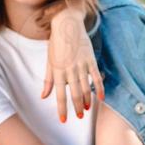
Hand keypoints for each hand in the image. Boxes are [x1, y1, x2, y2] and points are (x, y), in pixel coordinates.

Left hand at [40, 6, 105, 124]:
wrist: (67, 24)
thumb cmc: (56, 44)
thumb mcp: (49, 62)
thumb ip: (48, 81)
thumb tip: (43, 97)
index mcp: (57, 71)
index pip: (59, 95)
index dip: (62, 109)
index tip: (63, 120)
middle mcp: (69, 70)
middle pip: (75, 94)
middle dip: (76, 107)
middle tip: (79, 117)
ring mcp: (81, 65)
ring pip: (86, 88)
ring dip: (87, 100)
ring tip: (86, 109)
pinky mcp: (91, 60)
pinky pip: (96, 77)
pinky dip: (100, 88)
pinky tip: (101, 98)